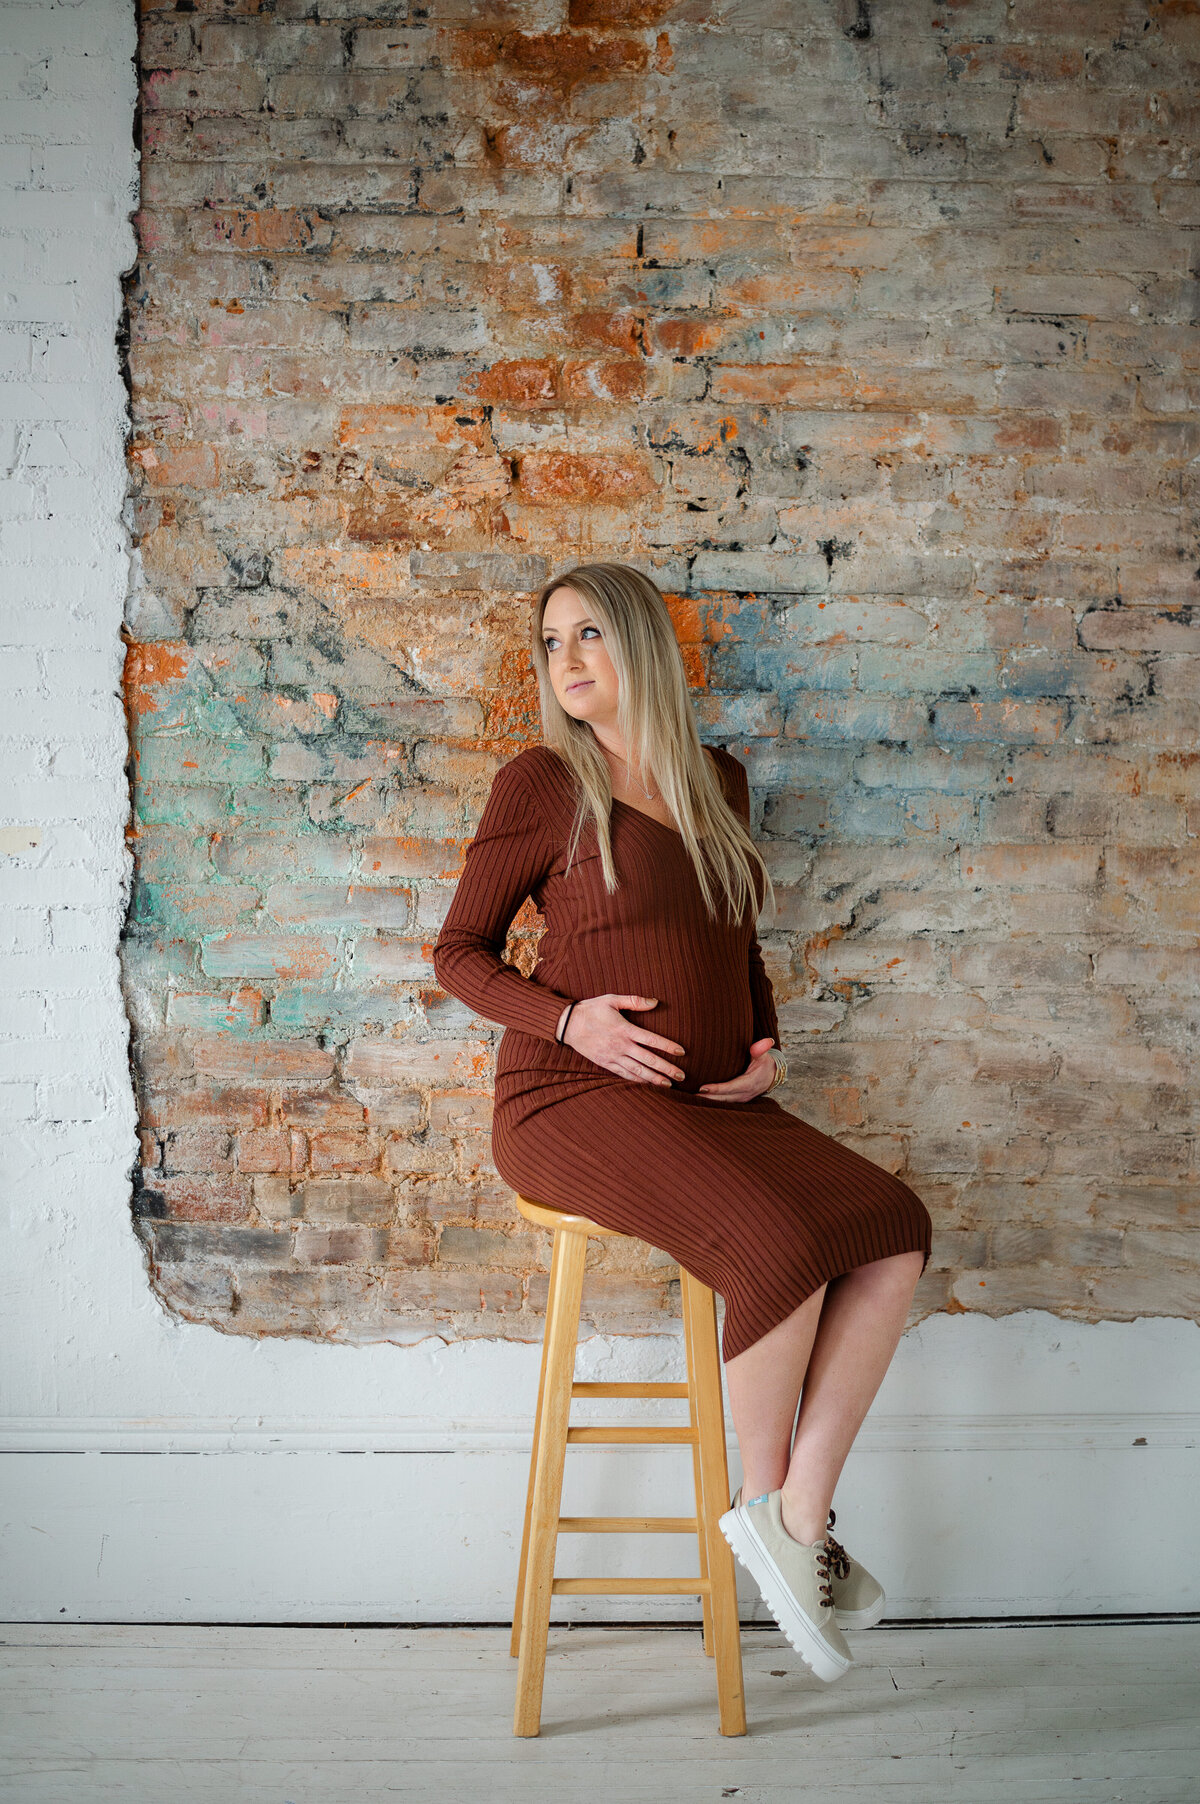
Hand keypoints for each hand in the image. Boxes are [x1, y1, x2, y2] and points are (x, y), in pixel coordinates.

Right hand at [561, 994, 686, 1086]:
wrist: (568, 1025)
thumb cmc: (592, 1009)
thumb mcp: (612, 999)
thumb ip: (634, 1001)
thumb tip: (655, 1002)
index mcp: (624, 1029)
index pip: (651, 1040)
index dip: (668, 1046)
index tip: (682, 1052)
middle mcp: (620, 1046)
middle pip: (648, 1060)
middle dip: (666, 1068)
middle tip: (682, 1076)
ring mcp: (613, 1056)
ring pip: (637, 1071)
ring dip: (654, 1078)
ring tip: (668, 1084)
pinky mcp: (605, 1063)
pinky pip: (624, 1074)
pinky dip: (637, 1080)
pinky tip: (647, 1084)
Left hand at [697, 1037, 777, 1102]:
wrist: (772, 1075)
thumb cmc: (765, 1063)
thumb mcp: (763, 1055)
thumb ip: (761, 1049)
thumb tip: (767, 1041)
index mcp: (750, 1083)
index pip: (730, 1087)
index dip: (716, 1089)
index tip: (702, 1088)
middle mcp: (744, 1094)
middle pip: (723, 1098)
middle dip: (707, 1098)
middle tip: (690, 1096)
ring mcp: (741, 1099)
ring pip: (722, 1103)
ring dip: (707, 1102)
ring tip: (690, 1099)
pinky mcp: (737, 1100)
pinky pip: (723, 1103)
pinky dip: (712, 1102)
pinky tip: (699, 1100)